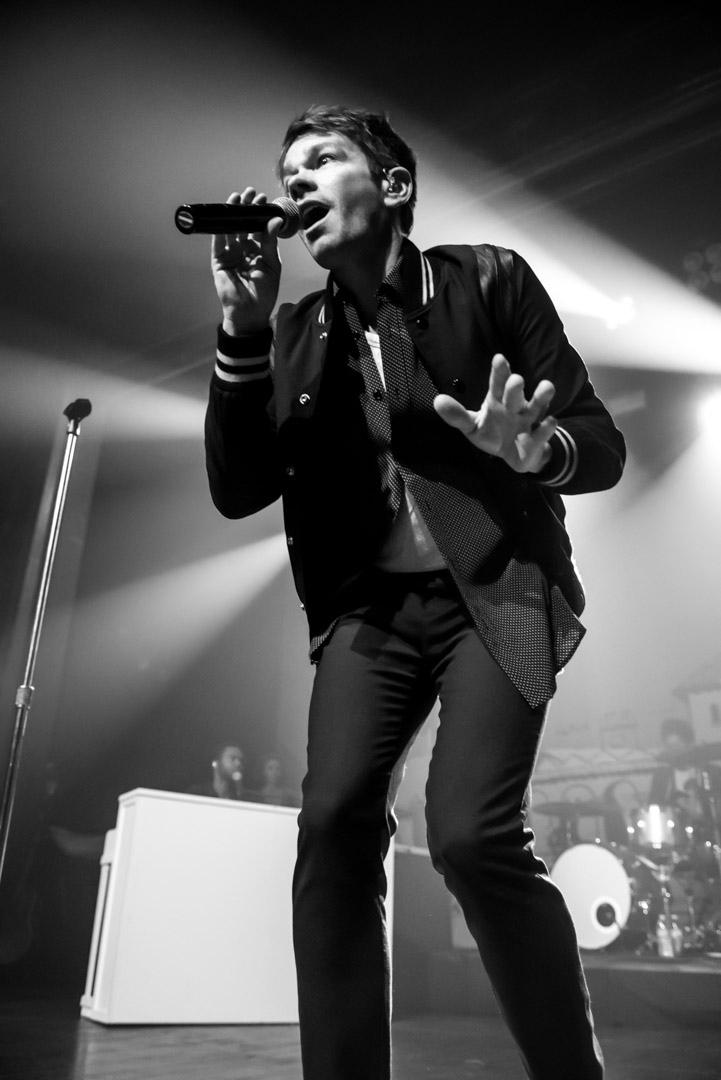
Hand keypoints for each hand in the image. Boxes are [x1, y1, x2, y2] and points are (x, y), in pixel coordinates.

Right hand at [211, 188, 281, 335]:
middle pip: (243, 224)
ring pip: (230, 229)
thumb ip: (270, 242)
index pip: (257, 227)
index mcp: (257, 250)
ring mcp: (230, 253)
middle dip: (246, 208)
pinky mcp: (218, 260)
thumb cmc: (264, 292)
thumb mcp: (272, 264)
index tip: (264, 199)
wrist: (251, 312)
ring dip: (233, 213)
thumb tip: (275, 220)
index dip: (259, 213)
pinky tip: (225, 214)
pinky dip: (221, 227)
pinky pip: (218, 240)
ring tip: (239, 197)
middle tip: (251, 193)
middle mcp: (243, 249)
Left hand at [433, 354, 556, 472]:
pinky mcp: (538, 437)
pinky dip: (547, 427)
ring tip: (547, 387)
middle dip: (515, 387)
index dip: (499, 371)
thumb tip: (437, 401)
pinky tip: (549, 421)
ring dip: (542, 396)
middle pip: (515, 394)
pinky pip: (544, 430)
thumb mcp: (472, 426)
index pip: (497, 383)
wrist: (514, 454)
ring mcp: (529, 420)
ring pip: (537, 405)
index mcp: (497, 400)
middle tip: (516, 380)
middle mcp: (515, 405)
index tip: (499, 358)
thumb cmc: (492, 433)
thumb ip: (457, 415)